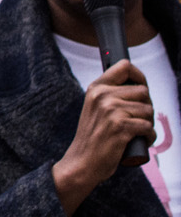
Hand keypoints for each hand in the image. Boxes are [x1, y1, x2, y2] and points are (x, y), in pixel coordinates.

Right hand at [53, 60, 154, 212]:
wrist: (81, 162)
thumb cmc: (93, 137)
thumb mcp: (94, 108)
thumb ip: (110, 95)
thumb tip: (137, 85)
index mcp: (95, 88)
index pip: (125, 67)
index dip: (139, 76)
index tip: (140, 88)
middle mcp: (102, 96)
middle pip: (143, 91)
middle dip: (146, 107)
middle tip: (137, 120)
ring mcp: (111, 111)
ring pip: (148, 110)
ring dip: (147, 124)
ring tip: (136, 133)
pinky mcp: (121, 127)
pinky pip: (148, 127)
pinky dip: (148, 137)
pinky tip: (138, 141)